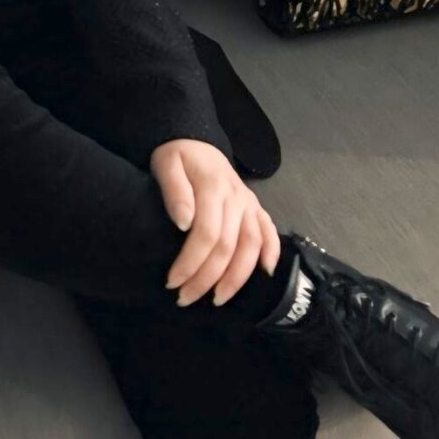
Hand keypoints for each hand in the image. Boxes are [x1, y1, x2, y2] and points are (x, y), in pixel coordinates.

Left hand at [149, 139, 281, 308]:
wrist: (195, 139)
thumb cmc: (177, 156)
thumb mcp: (166, 165)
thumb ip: (175, 191)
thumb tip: (183, 223)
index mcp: (214, 188)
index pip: (206, 235)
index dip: (190, 263)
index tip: (172, 282)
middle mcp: (237, 198)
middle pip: (228, 247)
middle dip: (207, 278)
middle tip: (185, 298)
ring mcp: (249, 203)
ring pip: (251, 245)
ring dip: (237, 277)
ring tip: (218, 298)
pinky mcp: (256, 207)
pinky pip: (270, 231)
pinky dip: (272, 252)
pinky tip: (266, 273)